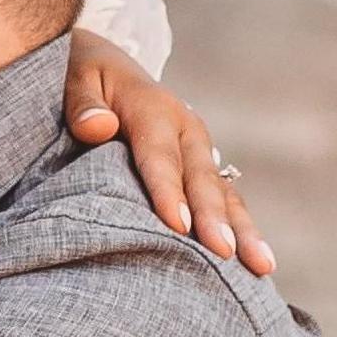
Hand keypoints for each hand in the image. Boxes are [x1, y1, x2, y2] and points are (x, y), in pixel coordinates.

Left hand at [65, 31, 272, 273]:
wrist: (108, 69)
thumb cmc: (85, 81)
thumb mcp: (75, 79)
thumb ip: (83, 104)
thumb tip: (97, 127)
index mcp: (154, 109)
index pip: (159, 156)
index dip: (168, 191)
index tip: (178, 226)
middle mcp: (186, 130)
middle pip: (201, 179)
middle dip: (214, 218)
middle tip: (225, 253)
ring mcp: (201, 150)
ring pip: (224, 193)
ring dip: (243, 230)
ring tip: (261, 267)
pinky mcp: (205, 168)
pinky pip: (227, 200)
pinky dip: (242, 229)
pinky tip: (256, 264)